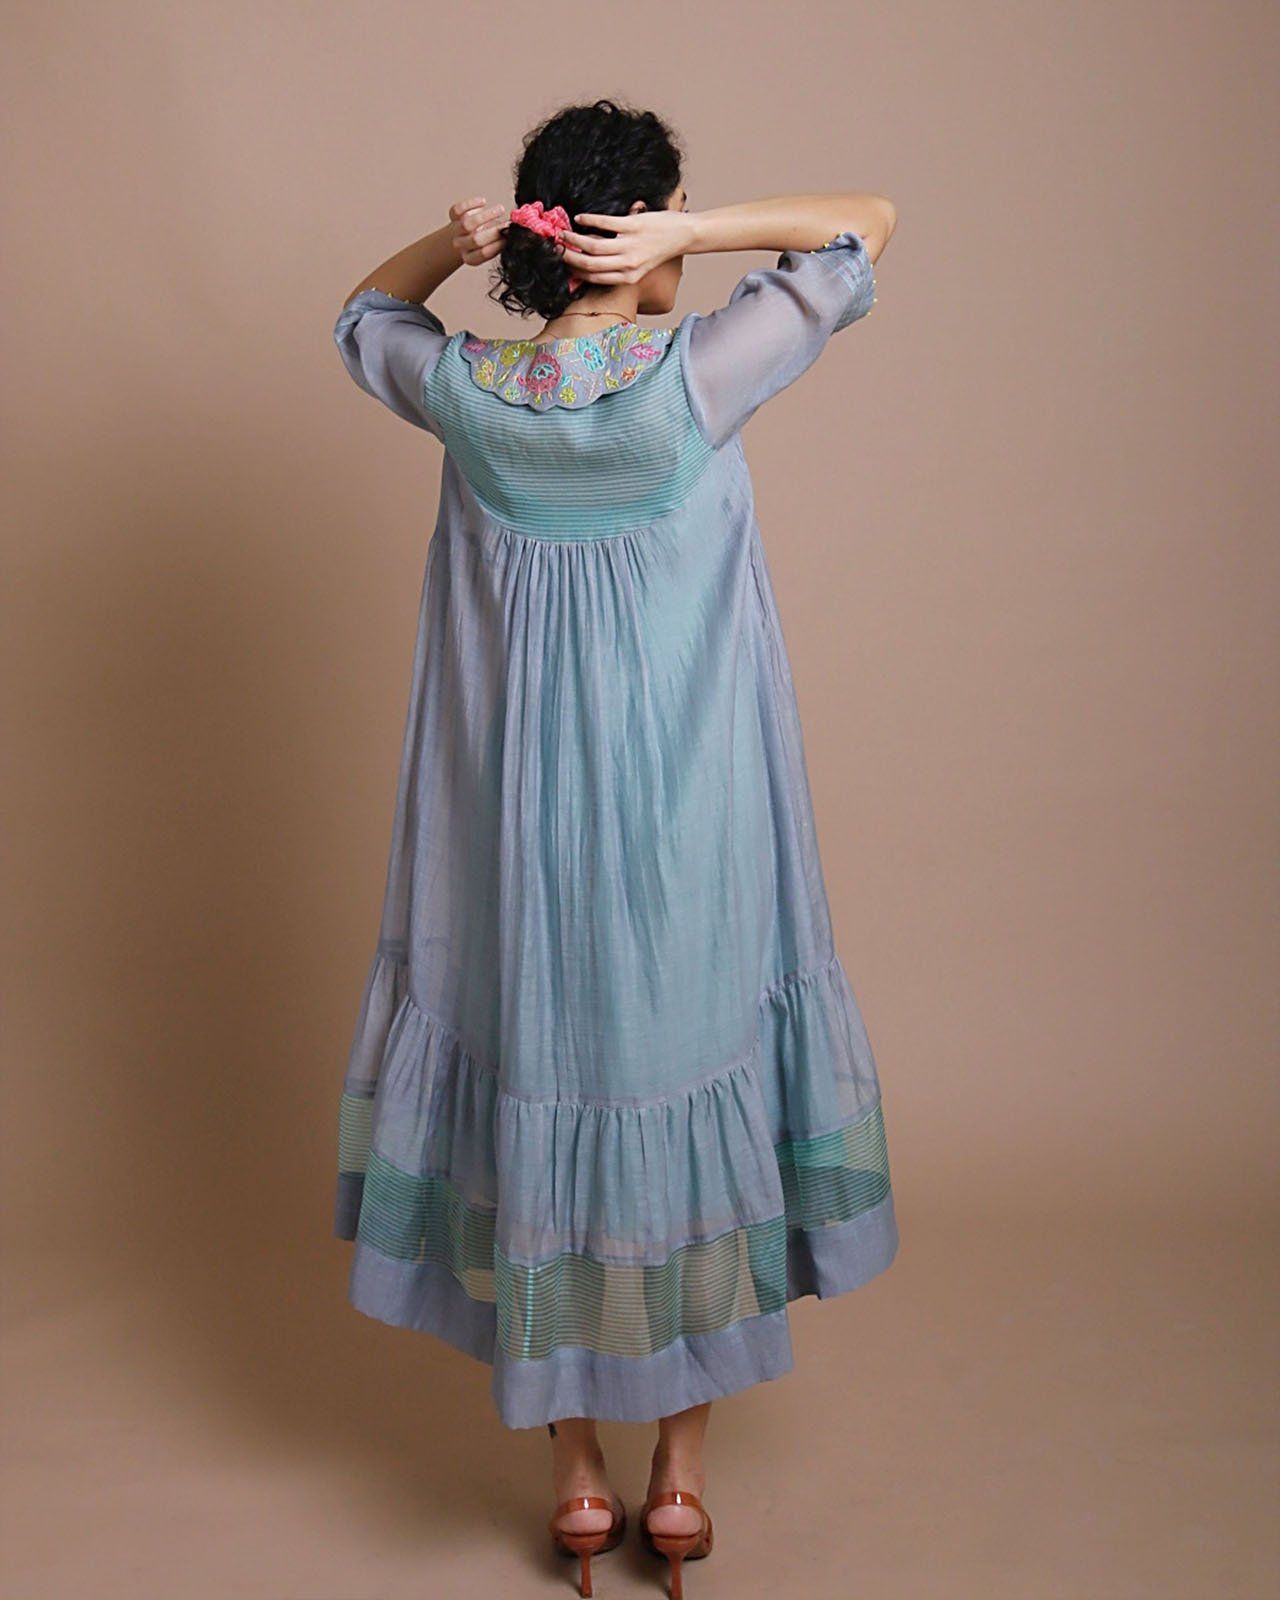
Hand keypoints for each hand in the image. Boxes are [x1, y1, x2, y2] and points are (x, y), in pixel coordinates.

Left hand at [449, 195, 507, 266]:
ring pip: (468, 224)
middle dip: (493, 231)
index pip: (483, 253)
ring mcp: (456, 230)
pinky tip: (483, 202)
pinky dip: (471, 204)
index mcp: (471, 258)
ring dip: (486, 215)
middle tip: (506, 224)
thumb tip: (513, 233)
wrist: (466, 233)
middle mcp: (461, 245)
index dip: (497, 245)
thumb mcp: (496, 244)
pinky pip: (458, 210)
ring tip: (501, 210)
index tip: (508, 238)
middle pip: (476, 240)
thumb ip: (502, 241)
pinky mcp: (453, 215)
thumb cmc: (486, 239)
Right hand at [558, 207, 695, 284]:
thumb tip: (592, 265)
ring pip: (593, 244)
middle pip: (589, 263)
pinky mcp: (633, 225)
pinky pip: (604, 223)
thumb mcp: (639, 268)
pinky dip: (588, 220)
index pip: (593, 278)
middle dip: (568, 256)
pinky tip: (580, 218)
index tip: (562, 264)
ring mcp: (630, 245)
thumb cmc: (659, 251)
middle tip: (555, 248)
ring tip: (564, 232)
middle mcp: (628, 265)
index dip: (574, 272)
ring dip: (574, 238)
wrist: (683, 235)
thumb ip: (617, 269)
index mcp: (628, 278)